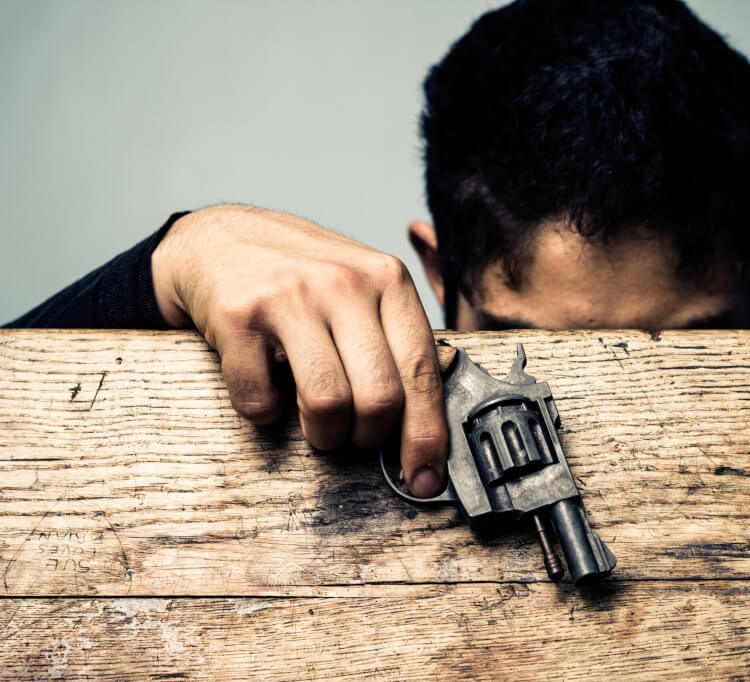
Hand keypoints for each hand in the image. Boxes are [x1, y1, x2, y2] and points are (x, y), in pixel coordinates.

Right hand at [152, 204, 446, 496]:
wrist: (220, 238)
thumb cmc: (305, 277)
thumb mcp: (365, 288)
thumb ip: (397, 344)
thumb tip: (427, 430)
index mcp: (388, 280)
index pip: (422, 371)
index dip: (426, 435)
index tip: (425, 478)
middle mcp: (344, 283)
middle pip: (379, 398)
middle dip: (368, 437)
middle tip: (353, 433)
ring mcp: (290, 297)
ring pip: (326, 404)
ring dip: (323, 434)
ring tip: (316, 421)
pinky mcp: (238, 316)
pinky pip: (260, 402)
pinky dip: (265, 413)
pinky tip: (269, 388)